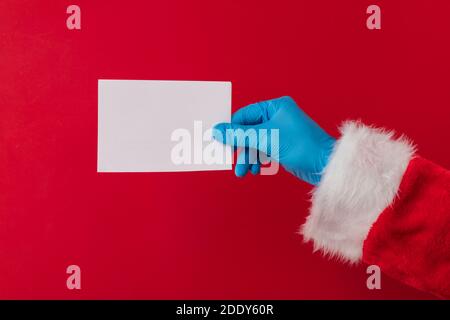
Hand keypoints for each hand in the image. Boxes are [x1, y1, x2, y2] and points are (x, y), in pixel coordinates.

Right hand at [213, 96, 335, 184]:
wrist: (325, 165)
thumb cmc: (300, 145)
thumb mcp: (265, 138)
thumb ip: (239, 134)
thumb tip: (216, 130)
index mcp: (275, 107)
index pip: (244, 115)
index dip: (231, 129)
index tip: (219, 141)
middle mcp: (277, 116)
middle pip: (248, 130)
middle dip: (240, 147)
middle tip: (229, 159)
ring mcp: (280, 132)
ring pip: (254, 143)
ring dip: (247, 157)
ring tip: (244, 172)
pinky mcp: (282, 146)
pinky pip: (263, 151)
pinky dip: (257, 160)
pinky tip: (256, 170)